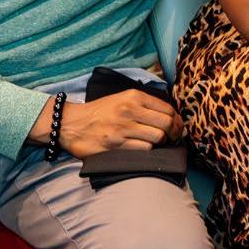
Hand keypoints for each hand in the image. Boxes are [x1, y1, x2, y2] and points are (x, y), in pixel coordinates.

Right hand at [29, 89, 181, 158]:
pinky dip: (148, 151)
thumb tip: (171, 115)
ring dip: (161, 143)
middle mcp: (130, 111)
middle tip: (172, 138)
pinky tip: (144, 149)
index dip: (177, 120)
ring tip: (158, 144)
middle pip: (166, 124)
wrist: (71, 124)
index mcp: (134, 97)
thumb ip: (145, 104)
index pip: (167, 109)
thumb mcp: (122, 98)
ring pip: (157, 138)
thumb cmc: (100, 111)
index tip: (177, 127)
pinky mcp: (116, 146)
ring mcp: (123, 129)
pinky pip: (144, 150)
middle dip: (173, 133)